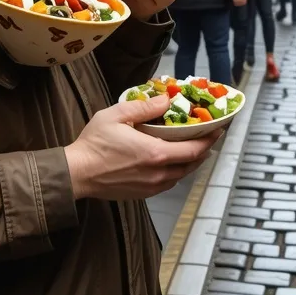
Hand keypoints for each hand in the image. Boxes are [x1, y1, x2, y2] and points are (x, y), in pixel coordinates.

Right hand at [65, 95, 220, 198]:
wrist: (76, 173)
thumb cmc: (94, 144)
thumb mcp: (117, 115)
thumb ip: (144, 107)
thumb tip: (165, 100)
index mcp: (155, 154)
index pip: (194, 149)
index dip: (210, 139)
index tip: (219, 129)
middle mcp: (158, 173)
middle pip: (192, 164)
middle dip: (204, 150)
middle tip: (209, 136)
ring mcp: (151, 186)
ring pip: (181, 175)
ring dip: (191, 162)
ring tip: (194, 147)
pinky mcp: (143, 194)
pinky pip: (168, 183)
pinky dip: (176, 172)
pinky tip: (173, 162)